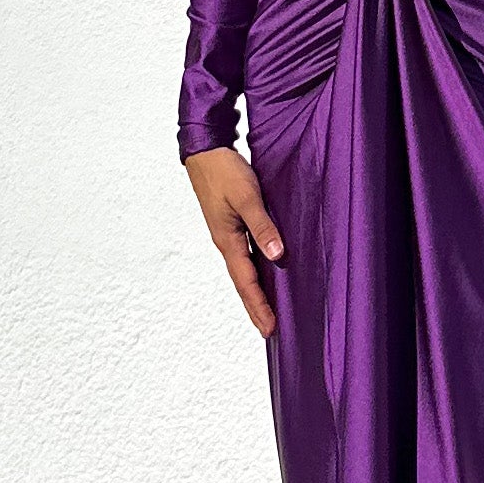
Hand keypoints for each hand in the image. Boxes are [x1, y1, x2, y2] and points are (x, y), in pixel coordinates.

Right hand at [184, 147, 282, 336]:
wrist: (206, 151)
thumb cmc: (225, 172)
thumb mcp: (248, 197)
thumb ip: (263, 226)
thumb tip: (277, 256)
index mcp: (227, 240)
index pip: (246, 282)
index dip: (259, 306)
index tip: (270, 329)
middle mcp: (226, 242)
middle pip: (242, 283)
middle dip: (255, 307)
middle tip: (269, 330)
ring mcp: (227, 234)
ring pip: (243, 270)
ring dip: (254, 292)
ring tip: (267, 310)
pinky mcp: (231, 224)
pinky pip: (244, 255)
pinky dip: (254, 271)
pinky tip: (264, 272)